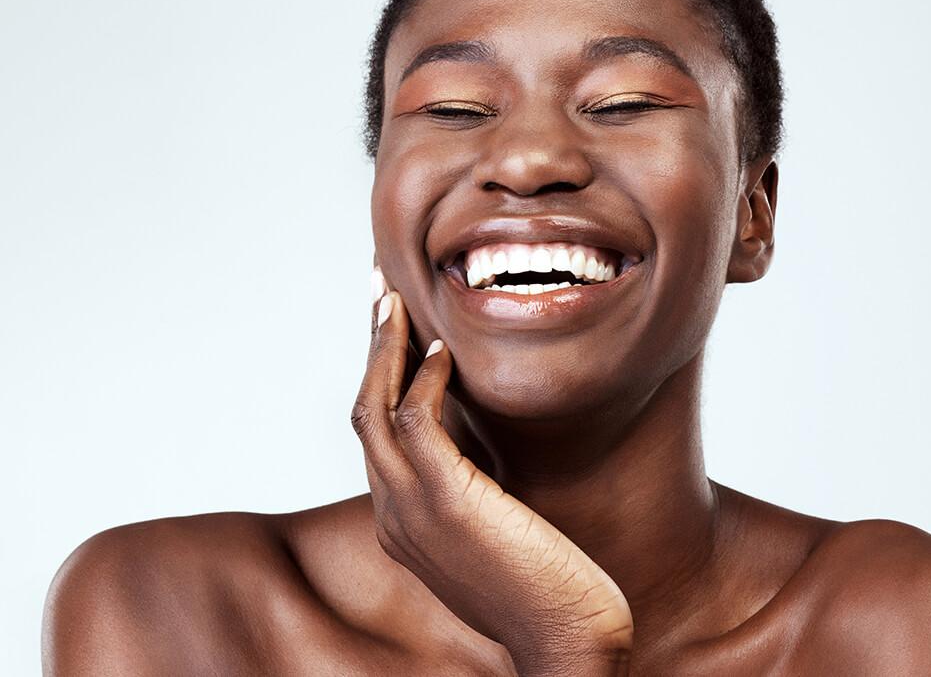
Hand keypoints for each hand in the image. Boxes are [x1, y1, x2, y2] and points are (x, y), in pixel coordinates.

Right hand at [351, 277, 633, 675]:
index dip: (381, 373)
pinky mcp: (444, 501)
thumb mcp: (496, 529)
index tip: (394, 328)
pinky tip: (446, 349)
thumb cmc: (545, 589)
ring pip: (375, 407)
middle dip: (371, 346)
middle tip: (378, 291)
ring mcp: (411, 509)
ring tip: (396, 297)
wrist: (565, 643)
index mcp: (402, 519)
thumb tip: (484, 446)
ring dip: (386, 346)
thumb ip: (476, 489)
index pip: (378, 431)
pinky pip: (417, 421)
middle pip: (363, 409)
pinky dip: (426, 378)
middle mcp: (392, 512)